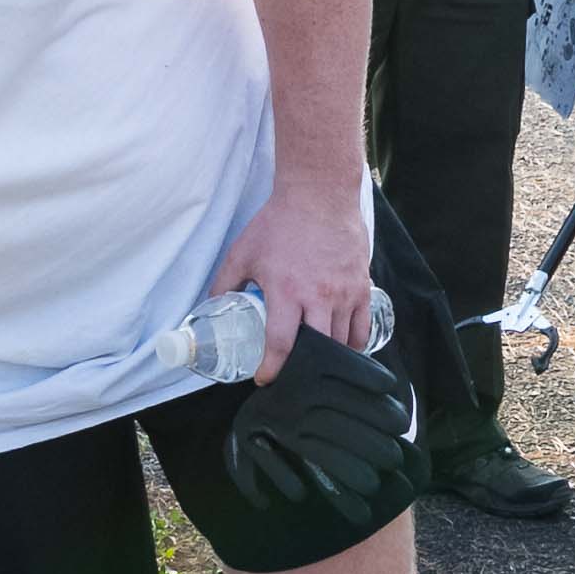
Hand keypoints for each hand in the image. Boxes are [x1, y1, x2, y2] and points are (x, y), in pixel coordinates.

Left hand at [210, 177, 377, 370]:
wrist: (319, 195)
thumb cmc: (279, 222)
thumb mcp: (243, 252)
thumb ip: (225, 282)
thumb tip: (212, 306)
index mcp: (287, 292)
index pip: (281, 344)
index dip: (272, 368)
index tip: (264, 378)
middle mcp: (319, 298)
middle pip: (316, 349)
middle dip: (302, 367)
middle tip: (291, 372)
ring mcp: (345, 293)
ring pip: (341, 342)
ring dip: (328, 357)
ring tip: (315, 361)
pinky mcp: (362, 286)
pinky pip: (362, 327)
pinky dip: (353, 344)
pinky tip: (343, 348)